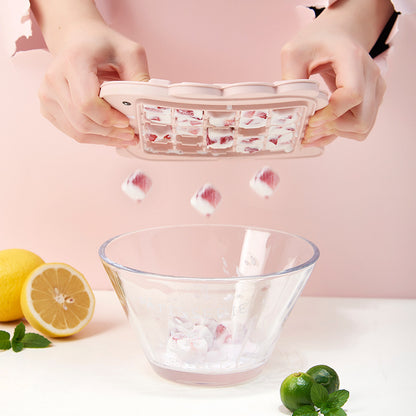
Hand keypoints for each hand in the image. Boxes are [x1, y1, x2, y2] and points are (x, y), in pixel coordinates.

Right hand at [32, 1, 148, 145]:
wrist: (78, 40)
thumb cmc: (104, 46)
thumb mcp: (130, 53)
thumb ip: (140, 77)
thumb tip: (148, 106)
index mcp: (73, 61)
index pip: (87, 102)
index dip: (108, 118)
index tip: (127, 121)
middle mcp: (54, 78)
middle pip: (82, 121)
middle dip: (110, 133)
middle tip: (131, 135)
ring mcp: (47, 94)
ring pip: (77, 132)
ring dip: (104, 139)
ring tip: (124, 138)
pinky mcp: (47, 106)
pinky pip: (72, 132)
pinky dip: (94, 138)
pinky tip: (110, 135)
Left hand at [281, 0, 393, 147]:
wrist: (338, 34)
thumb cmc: (316, 41)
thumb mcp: (294, 53)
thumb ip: (290, 80)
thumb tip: (288, 111)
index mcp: (352, 58)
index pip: (352, 94)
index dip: (331, 113)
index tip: (311, 119)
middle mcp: (370, 75)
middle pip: (361, 119)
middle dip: (332, 128)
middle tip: (308, 128)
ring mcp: (374, 89)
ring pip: (363, 127)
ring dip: (336, 133)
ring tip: (312, 130)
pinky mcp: (372, 100)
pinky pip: (360, 127)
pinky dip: (340, 133)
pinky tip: (320, 131)